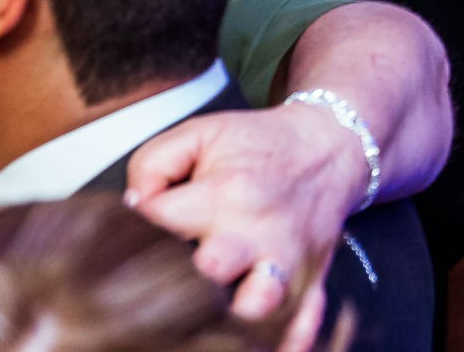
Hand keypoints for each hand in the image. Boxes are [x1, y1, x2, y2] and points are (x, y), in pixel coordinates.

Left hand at [127, 102, 368, 327]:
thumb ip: (152, 164)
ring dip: (234, 317)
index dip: (136, 232)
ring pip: (260, 306)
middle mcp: (260, 230)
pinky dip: (290, 342)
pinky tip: (268, 348)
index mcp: (228, 192)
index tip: (135, 236)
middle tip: (164, 285)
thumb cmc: (261, 146)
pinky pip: (306, 323)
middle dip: (181, 282)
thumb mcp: (201, 133)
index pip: (159, 224)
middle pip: (211, 273)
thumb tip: (132, 209)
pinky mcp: (312, 280)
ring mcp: (290, 261)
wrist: (331, 146)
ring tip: (209, 318)